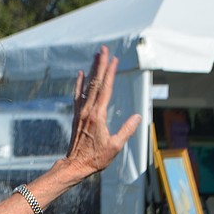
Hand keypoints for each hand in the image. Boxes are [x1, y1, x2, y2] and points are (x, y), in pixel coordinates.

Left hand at [65, 46, 140, 179]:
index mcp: (98, 115)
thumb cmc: (96, 158)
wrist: (75, 164)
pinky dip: (79, 83)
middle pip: (95, 82)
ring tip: (95, 56)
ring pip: (87, 86)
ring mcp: (80, 112)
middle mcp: (87, 110)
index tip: (113, 59)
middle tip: (103, 49)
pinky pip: (78, 95)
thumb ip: (126, 130)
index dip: (110, 73)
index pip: (105, 89)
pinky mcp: (77, 115)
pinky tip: (80, 74)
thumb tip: (137, 116)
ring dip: (91, 70)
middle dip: (100, 65)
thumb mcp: (115, 146)